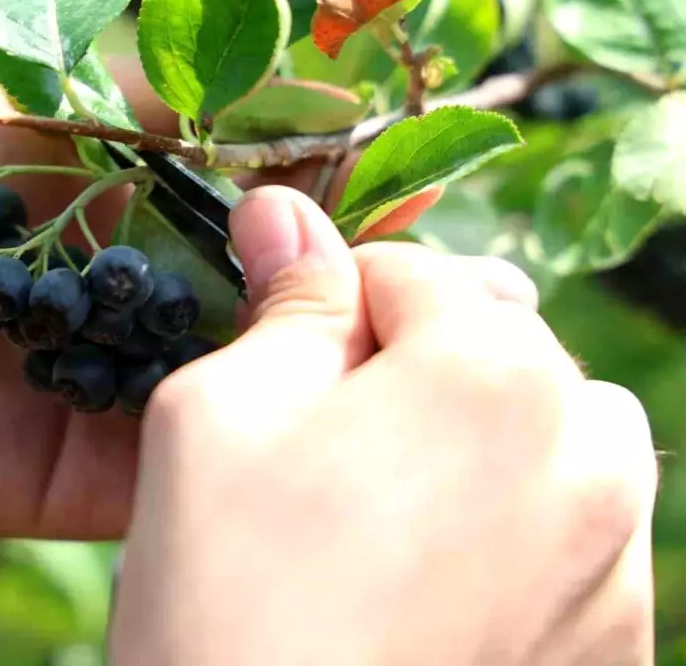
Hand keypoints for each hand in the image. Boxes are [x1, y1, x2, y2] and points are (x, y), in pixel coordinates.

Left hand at [0, 59, 439, 538]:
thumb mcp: (30, 118)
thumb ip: (141, 99)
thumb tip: (275, 74)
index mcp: (151, 245)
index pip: (274, 230)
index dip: (346, 211)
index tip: (419, 186)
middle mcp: (162, 331)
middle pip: (285, 321)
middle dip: (367, 303)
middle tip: (467, 287)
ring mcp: (142, 413)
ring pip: (258, 403)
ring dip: (336, 383)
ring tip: (426, 356)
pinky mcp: (109, 486)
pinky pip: (197, 474)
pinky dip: (257, 453)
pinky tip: (321, 427)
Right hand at [110, 186, 656, 664]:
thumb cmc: (225, 594)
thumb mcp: (215, 414)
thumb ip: (282, 301)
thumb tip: (287, 209)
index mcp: (491, 369)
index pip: (411, 271)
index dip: (329, 309)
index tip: (280, 365)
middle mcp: (589, 452)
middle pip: (493, 347)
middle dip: (409, 372)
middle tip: (318, 456)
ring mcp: (616, 560)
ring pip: (552, 436)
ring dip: (476, 443)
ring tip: (380, 518)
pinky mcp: (613, 646)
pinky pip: (572, 536)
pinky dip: (510, 531)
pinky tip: (422, 591)